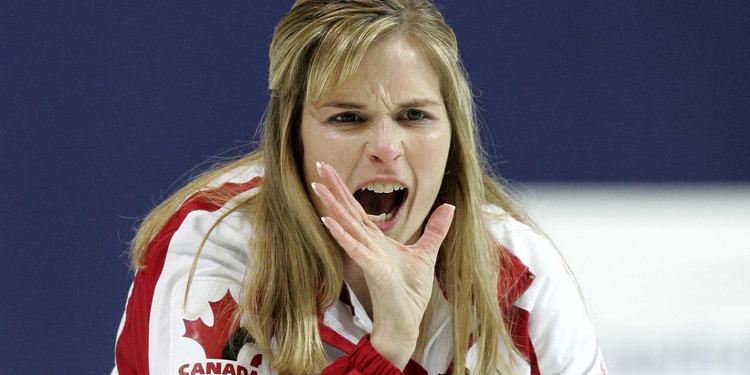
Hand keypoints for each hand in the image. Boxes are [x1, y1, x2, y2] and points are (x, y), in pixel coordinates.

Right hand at [311, 161, 454, 367]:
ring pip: (347, 225)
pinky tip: (327, 219)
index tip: (330, 169)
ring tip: (317, 185)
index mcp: (377, 240)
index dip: (345, 189)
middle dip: (334, 187)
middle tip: (318, 163)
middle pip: (348, 210)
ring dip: (332, 205)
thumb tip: (449, 206)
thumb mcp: (426, 254)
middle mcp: (367, 245)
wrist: (405, 323)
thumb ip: (435, 229)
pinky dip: (341, 234)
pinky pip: (354, 248)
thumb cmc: (409, 293)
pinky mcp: (372, 269)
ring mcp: (367, 256)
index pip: (358, 209)